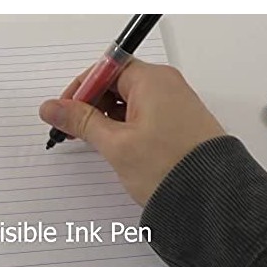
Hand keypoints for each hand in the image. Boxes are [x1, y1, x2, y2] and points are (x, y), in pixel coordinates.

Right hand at [39, 61, 224, 204]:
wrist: (212, 197)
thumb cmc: (173, 168)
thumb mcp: (116, 144)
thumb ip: (81, 122)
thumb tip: (54, 108)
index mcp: (152, 80)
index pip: (105, 69)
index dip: (80, 89)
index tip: (64, 110)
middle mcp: (167, 86)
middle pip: (117, 83)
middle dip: (92, 105)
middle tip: (74, 129)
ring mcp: (176, 104)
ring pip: (130, 101)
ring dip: (107, 118)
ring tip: (96, 143)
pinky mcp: (180, 123)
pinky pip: (145, 114)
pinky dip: (126, 127)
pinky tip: (117, 147)